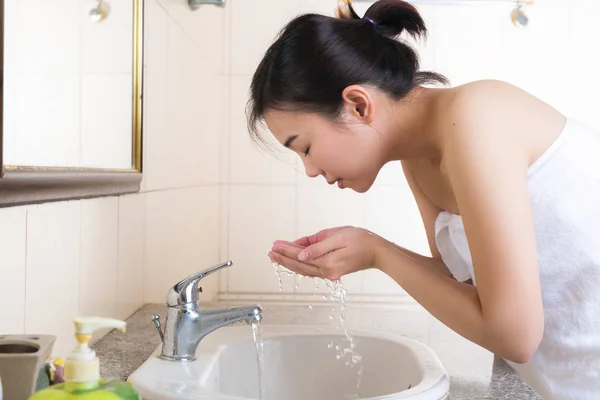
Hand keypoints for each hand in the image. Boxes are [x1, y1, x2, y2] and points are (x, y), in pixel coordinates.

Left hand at [269, 227, 384, 280]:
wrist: (378, 251)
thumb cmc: (361, 240)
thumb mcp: (339, 237)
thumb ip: (318, 247)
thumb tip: (300, 255)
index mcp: (328, 262)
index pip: (301, 256)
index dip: (287, 250)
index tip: (275, 245)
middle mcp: (327, 271)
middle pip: (300, 265)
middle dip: (284, 258)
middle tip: (270, 252)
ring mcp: (330, 273)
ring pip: (304, 269)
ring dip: (289, 262)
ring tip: (276, 256)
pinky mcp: (333, 271)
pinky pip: (312, 269)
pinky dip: (300, 265)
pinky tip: (292, 261)